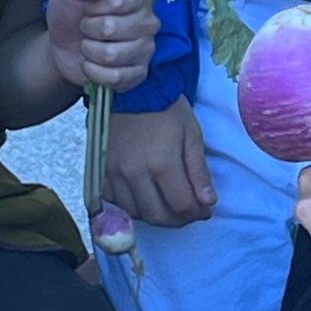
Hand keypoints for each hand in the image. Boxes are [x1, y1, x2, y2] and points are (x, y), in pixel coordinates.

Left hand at [45, 0, 157, 91]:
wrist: (65, 44)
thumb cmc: (74, 11)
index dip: (97, 4)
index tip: (89, 5)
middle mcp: (149, 22)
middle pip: (111, 28)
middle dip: (88, 28)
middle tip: (86, 26)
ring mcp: (146, 50)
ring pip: (110, 55)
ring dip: (89, 50)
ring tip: (88, 44)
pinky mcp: (138, 74)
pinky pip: (114, 77)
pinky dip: (93, 71)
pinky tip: (91, 63)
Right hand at [105, 95, 216, 227]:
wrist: (132, 90)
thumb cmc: (167, 110)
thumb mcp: (192, 135)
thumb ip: (199, 171)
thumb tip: (208, 202)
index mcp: (162, 163)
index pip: (182, 206)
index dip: (198, 213)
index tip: (206, 209)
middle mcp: (135, 173)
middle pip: (158, 216)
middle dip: (179, 220)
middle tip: (189, 210)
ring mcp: (114, 173)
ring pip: (136, 213)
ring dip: (156, 215)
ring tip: (169, 203)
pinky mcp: (102, 170)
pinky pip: (115, 202)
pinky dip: (132, 206)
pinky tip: (145, 196)